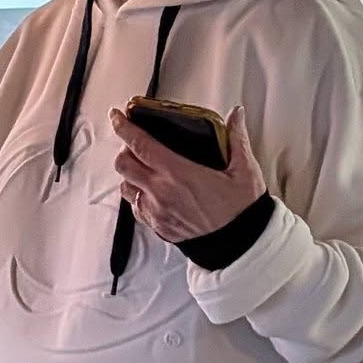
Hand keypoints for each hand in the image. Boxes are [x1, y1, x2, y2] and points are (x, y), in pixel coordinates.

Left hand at [110, 105, 266, 242]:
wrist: (240, 247)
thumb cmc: (242, 211)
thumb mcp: (244, 171)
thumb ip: (237, 139)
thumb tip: (236, 115)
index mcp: (178, 173)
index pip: (140, 144)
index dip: (124, 127)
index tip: (117, 116)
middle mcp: (160, 192)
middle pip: (123, 163)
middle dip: (124, 148)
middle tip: (136, 143)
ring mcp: (155, 211)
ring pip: (125, 185)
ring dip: (129, 173)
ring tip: (143, 166)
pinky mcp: (156, 226)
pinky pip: (134, 206)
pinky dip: (137, 194)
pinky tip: (151, 190)